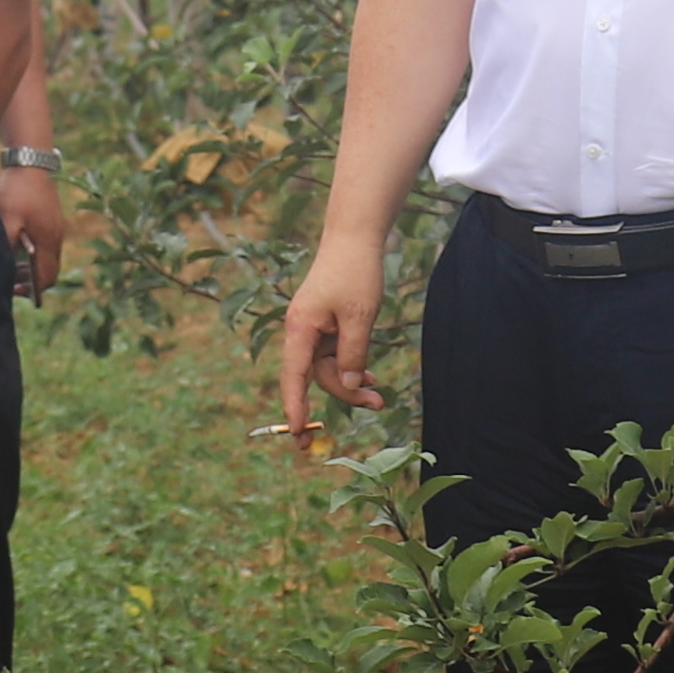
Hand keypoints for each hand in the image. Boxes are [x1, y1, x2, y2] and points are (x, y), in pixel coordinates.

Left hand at [0, 159, 67, 298]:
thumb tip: (5, 267)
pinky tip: (17, 245)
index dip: (32, 290)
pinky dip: (34, 252)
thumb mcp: (7, 220)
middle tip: (11, 280)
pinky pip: (46, 244)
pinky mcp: (51, 219)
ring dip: (32, 265)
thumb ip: (7, 246)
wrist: (31, 161)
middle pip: (49, 270)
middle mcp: (56, 237)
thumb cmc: (19, 191)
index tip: (13, 289)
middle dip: (31, 280)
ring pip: (47, 257)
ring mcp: (55, 227)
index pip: (47, 278)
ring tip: (12, 264)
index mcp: (48, 241)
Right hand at [272, 236, 385, 438]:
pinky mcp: (326, 326)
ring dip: (352, 382)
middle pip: (317, 376)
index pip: (293, 377)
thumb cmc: (354, 272)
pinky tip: (370, 377)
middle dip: (345, 394)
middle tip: (378, 404)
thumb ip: (353, 354)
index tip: (299, 435)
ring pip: (329, 369)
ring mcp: (313, 329)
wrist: (355, 238)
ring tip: (380, 393)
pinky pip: (335, 356)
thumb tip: (347, 385)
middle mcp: (301, 332)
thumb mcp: (360, 316)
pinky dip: (352, 366)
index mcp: (300, 329)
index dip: (295, 408)